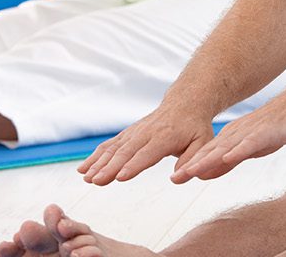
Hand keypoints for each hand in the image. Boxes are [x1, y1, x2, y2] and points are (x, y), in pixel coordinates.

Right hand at [78, 107, 215, 185]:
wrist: (184, 103)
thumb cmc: (194, 127)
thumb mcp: (202, 142)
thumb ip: (191, 160)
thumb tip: (177, 178)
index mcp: (165, 137)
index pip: (147, 153)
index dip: (133, 165)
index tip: (120, 177)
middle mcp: (146, 133)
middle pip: (125, 152)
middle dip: (109, 167)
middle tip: (96, 181)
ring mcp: (134, 132)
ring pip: (113, 148)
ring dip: (98, 163)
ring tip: (86, 178)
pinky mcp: (127, 134)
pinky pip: (109, 145)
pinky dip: (95, 156)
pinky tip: (83, 169)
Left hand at [172, 97, 285, 182]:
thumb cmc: (279, 126)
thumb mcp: (252, 148)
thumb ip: (231, 159)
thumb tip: (207, 173)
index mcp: (233, 136)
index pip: (208, 154)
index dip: (191, 166)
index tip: (175, 179)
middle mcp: (238, 132)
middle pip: (212, 151)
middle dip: (193, 165)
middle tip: (174, 179)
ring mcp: (252, 131)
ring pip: (226, 147)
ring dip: (208, 159)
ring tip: (191, 171)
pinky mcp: (268, 131)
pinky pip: (251, 142)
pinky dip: (238, 150)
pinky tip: (227, 157)